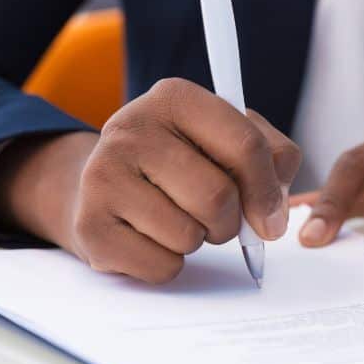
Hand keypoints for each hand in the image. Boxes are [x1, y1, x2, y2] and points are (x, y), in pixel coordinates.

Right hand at [0, 78, 299, 282]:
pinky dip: (169, 263)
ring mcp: (103, 175)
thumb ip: (272, 160)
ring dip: (196, 241)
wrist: (107, 185)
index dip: (267, 190)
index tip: (270, 217)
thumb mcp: (229, 140)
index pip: (245, 145)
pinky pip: (161, 266)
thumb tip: (273, 212)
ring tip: (177, 220)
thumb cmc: (181, 162)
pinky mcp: (90, 224)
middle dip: (229, 222)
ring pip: (188, 235)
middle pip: (217, 196)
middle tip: (216, 218)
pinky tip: (152, 238)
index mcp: (175, 97)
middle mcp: (131, 128)